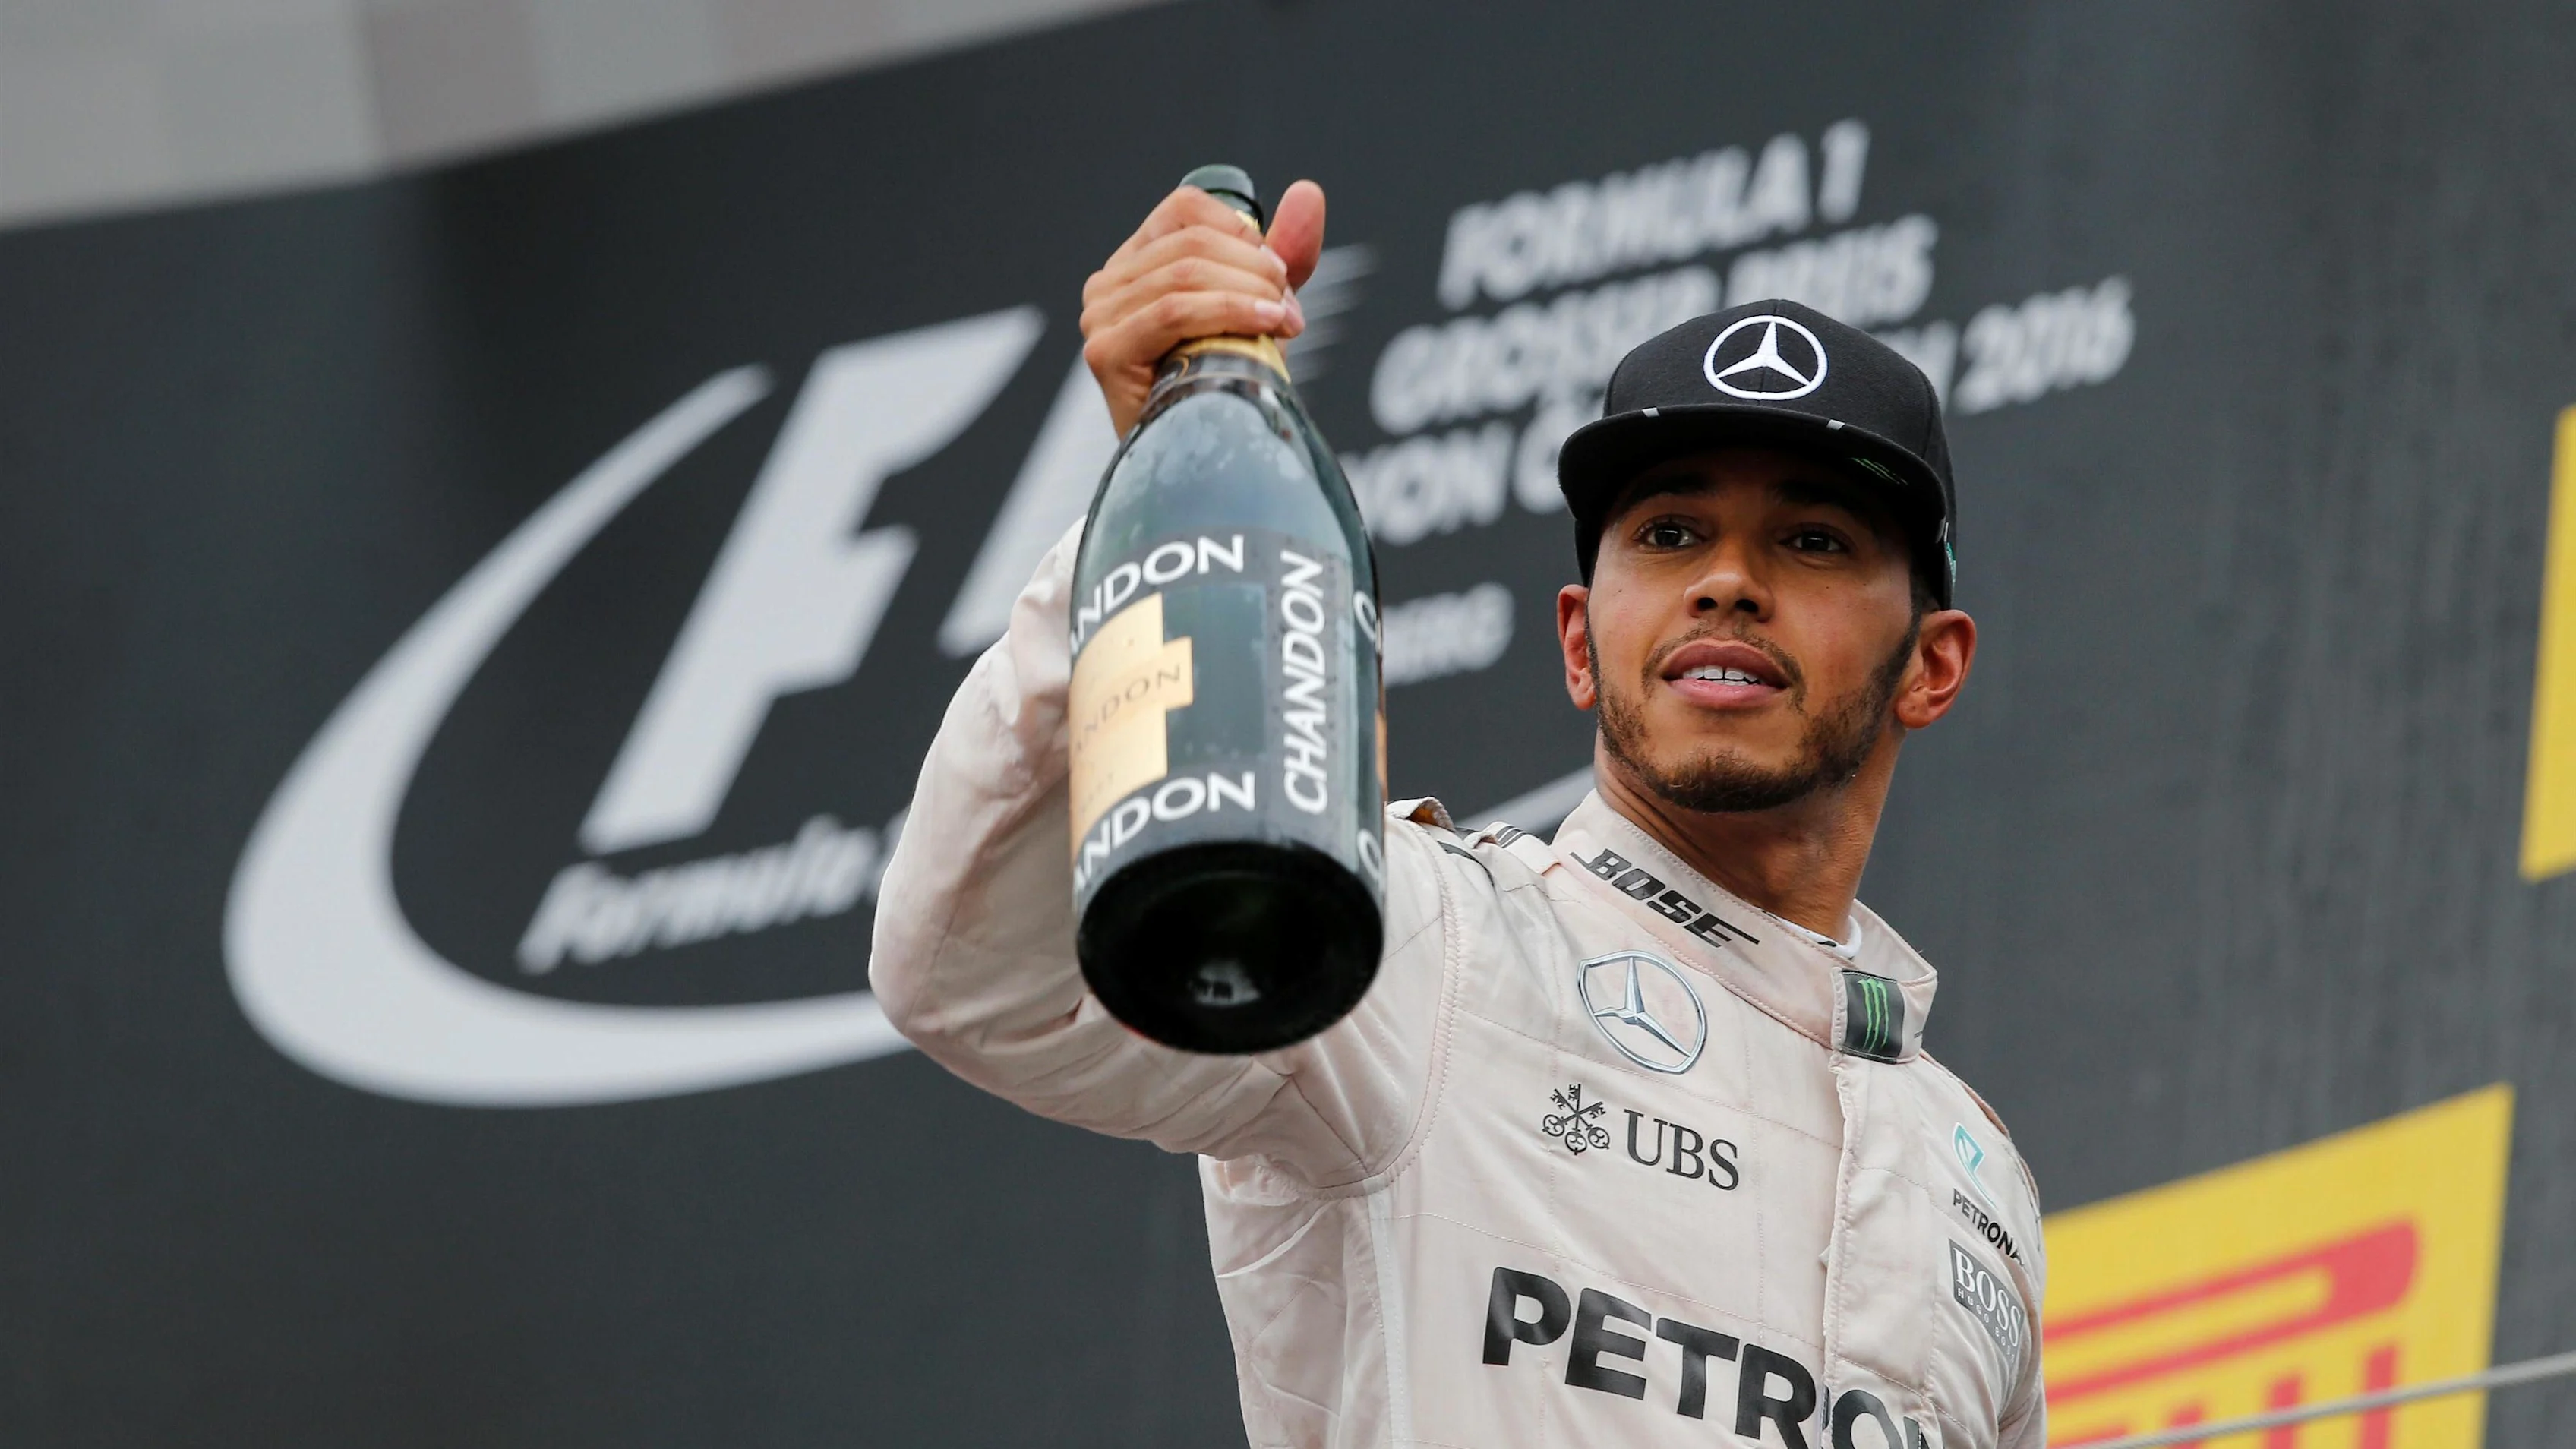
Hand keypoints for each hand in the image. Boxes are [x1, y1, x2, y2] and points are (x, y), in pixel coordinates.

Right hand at [1080, 178, 1326, 433]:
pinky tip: (1267, 327)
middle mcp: (1108, 284)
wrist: (1201, 462)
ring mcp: (1100, 317)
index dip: (1242, 231)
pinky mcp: (1106, 351)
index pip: (1186, 208)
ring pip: (1186, 274)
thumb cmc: (1223, 385)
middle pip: (1193, 241)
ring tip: (1284, 322)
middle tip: (1290, 308)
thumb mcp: (1257, 311)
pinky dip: (1229, 312)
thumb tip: (1308, 192)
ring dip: (1250, 293)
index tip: (1281, 273)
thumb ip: (1280, 256)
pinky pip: (1173, 312)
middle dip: (1256, 270)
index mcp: (1137, 262)